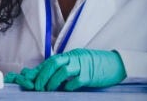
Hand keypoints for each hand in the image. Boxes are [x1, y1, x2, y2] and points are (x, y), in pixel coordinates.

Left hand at [11, 49, 125, 90]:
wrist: (114, 63)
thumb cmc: (92, 65)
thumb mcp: (76, 62)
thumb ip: (62, 67)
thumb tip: (45, 75)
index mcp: (69, 55)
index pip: (50, 61)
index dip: (40, 70)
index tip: (32, 80)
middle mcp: (74, 58)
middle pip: (54, 64)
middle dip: (43, 75)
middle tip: (38, 86)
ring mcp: (82, 66)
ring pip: (63, 71)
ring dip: (53, 81)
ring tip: (48, 89)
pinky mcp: (90, 76)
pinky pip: (77, 80)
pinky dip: (69, 85)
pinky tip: (65, 89)